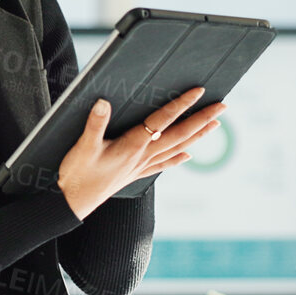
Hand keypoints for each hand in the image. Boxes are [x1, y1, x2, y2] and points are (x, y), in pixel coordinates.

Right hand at [55, 86, 226, 218]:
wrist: (73, 202)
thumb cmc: (77, 174)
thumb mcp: (82, 146)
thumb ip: (94, 124)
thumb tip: (103, 102)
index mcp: (133, 145)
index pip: (163, 120)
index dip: (182, 105)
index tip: (199, 92)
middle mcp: (143, 155)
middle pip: (180, 134)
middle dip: (203, 119)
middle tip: (222, 106)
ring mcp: (142, 166)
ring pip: (177, 148)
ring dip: (198, 136)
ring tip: (215, 125)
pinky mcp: (136, 174)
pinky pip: (164, 164)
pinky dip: (179, 158)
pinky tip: (188, 155)